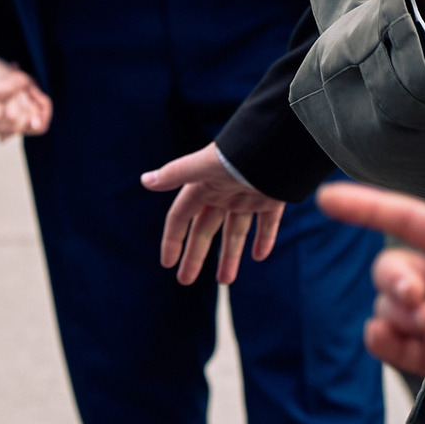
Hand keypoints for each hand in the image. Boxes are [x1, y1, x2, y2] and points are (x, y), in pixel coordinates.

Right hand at [142, 142, 283, 284]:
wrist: (279, 142)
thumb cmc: (239, 154)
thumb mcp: (204, 166)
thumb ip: (176, 174)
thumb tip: (145, 180)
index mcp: (203, 185)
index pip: (181, 216)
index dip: (173, 239)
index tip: (167, 263)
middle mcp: (223, 192)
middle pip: (205, 230)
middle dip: (195, 255)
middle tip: (185, 281)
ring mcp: (247, 195)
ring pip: (236, 231)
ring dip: (230, 255)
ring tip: (225, 281)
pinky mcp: (272, 197)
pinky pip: (267, 223)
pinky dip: (264, 239)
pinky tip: (259, 257)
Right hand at [318, 147, 424, 423]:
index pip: (405, 219)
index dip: (366, 206)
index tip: (329, 198)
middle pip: (389, 265)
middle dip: (392, 277)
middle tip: (415, 295)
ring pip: (385, 303)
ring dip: (396, 311)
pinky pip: (387, 340)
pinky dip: (384, 338)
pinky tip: (400, 339)